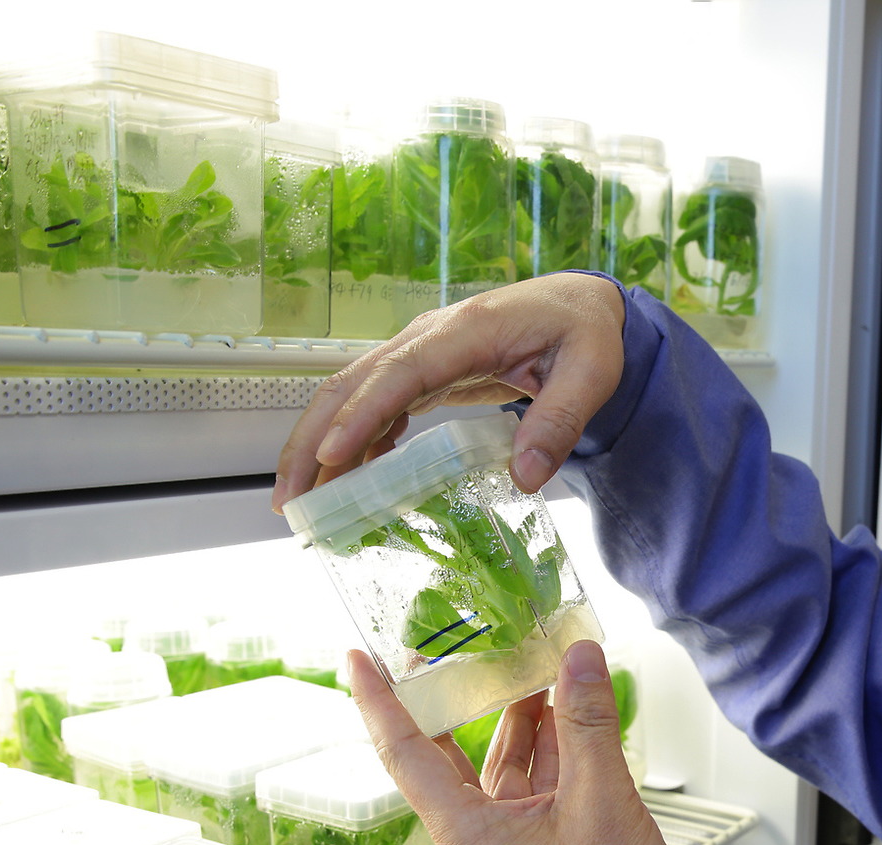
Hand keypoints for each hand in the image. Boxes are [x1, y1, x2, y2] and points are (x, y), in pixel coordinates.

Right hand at [273, 273, 626, 508]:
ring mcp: (421, 353)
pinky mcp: (424, 372)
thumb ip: (561, 420)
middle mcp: (429, 337)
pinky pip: (377, 405)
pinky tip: (346, 481)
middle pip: (353, 383)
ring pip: (353, 395)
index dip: (363, 414)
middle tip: (290, 499)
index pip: (401, 372)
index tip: (332, 456)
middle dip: (313, 440)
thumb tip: (525, 478)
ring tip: (302, 502)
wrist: (580, 305)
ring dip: (321, 446)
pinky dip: (355, 442)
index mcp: (466, 332)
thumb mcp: (592, 373)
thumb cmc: (585, 334)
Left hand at [348, 642, 677, 844]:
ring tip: (532, 665)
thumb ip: (588, 723)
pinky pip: (532, 781)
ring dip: (516, 715)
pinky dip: (548, 744)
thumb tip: (579, 657)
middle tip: (451, 648)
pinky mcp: (539, 843)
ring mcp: (507, 839)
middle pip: (448, 751)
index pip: (405, 751)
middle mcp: (475, 833)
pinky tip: (567, 711)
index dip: (380, 701)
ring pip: (499, 763)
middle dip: (454, 698)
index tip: (358, 660)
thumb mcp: (600, 799)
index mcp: (466, 830)